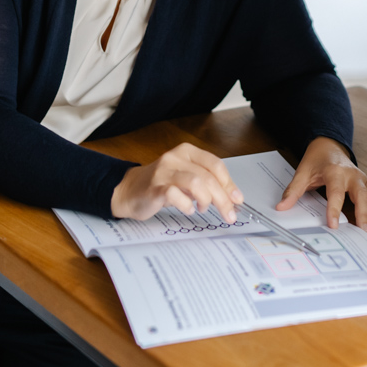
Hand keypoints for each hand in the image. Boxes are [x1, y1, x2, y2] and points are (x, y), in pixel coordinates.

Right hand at [111, 142, 243, 221]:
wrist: (129, 190)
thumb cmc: (161, 185)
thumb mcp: (187, 178)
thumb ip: (207, 183)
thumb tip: (232, 197)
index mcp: (187, 152)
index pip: (215, 164)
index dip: (229, 183)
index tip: (237, 199)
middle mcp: (175, 157)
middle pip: (208, 177)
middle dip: (223, 198)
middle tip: (229, 214)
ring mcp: (164, 171)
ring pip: (196, 182)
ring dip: (206, 200)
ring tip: (203, 209)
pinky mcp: (154, 187)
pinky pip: (176, 195)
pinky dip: (186, 205)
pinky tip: (188, 209)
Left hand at [275, 137, 366, 231]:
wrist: (329, 145)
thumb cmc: (317, 160)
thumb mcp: (303, 172)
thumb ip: (294, 190)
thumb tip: (281, 207)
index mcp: (335, 172)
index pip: (336, 193)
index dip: (334, 210)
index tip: (333, 225)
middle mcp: (352, 175)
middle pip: (361, 195)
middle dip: (363, 214)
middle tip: (364, 232)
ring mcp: (363, 178)